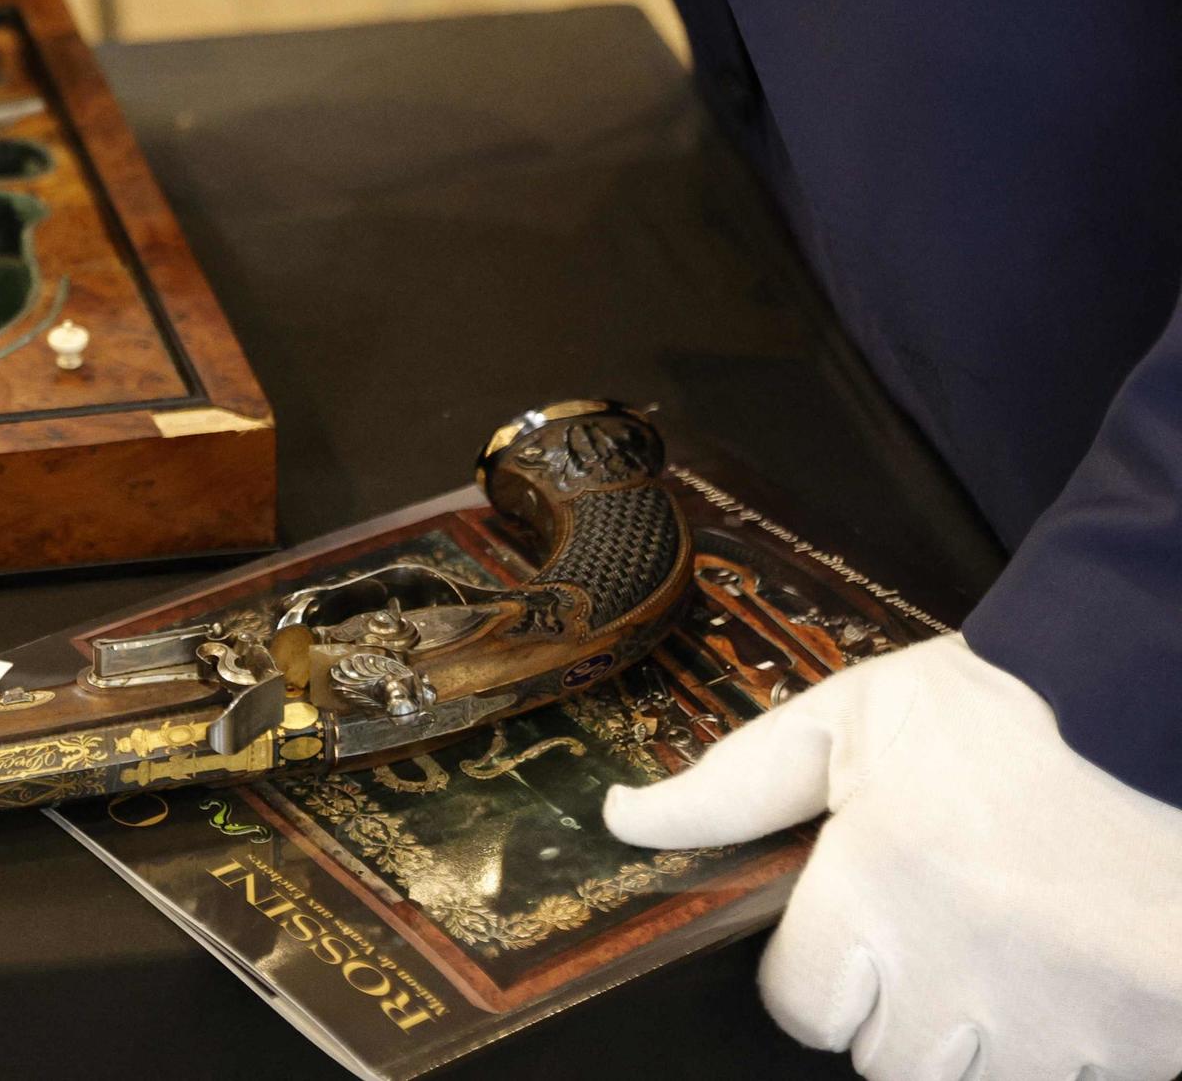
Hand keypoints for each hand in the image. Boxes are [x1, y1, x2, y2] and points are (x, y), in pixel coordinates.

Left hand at [606, 633, 1181, 1080]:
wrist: (1162, 713)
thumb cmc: (1006, 716)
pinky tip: (1068, 964)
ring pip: (975, 1079)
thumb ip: (734, 785)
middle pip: (886, 1057)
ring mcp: (1066, 1018)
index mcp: (883, 887)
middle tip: (935, 924)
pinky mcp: (1147, 1038)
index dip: (818, 966)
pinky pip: (1072, 1077)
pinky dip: (1066, 1040)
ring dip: (977, 1031)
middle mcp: (969, 970)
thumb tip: (629, 821)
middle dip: (895, 1002)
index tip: (852, 921)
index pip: (803, 1006)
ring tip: (1004, 942)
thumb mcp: (850, 721)